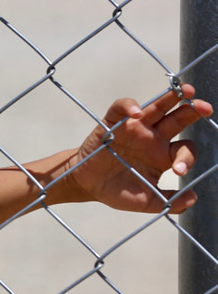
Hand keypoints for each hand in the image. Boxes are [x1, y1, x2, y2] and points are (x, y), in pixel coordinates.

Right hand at [65, 83, 212, 213]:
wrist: (87, 185)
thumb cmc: (117, 191)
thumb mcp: (146, 201)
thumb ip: (169, 202)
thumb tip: (193, 198)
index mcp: (164, 155)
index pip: (185, 148)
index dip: (187, 157)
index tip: (178, 170)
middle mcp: (153, 137)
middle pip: (178, 119)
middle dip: (193, 111)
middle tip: (205, 108)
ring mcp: (134, 128)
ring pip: (157, 107)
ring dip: (171, 98)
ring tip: (185, 91)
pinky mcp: (112, 122)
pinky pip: (122, 108)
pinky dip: (129, 106)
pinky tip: (137, 112)